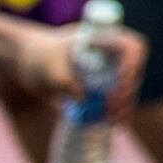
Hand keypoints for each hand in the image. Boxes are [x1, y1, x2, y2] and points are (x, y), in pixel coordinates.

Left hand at [0, 16, 143, 117]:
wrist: (28, 62)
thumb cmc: (39, 56)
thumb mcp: (50, 67)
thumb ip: (65, 81)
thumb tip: (84, 100)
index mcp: (104, 39)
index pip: (133, 47)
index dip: (133, 64)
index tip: (120, 81)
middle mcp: (111, 55)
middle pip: (134, 72)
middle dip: (126, 93)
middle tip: (110, 109)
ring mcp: (109, 71)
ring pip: (128, 89)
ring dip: (125, 106)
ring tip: (113, 121)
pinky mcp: (103, 88)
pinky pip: (118, 101)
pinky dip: (119, 112)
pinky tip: (115, 123)